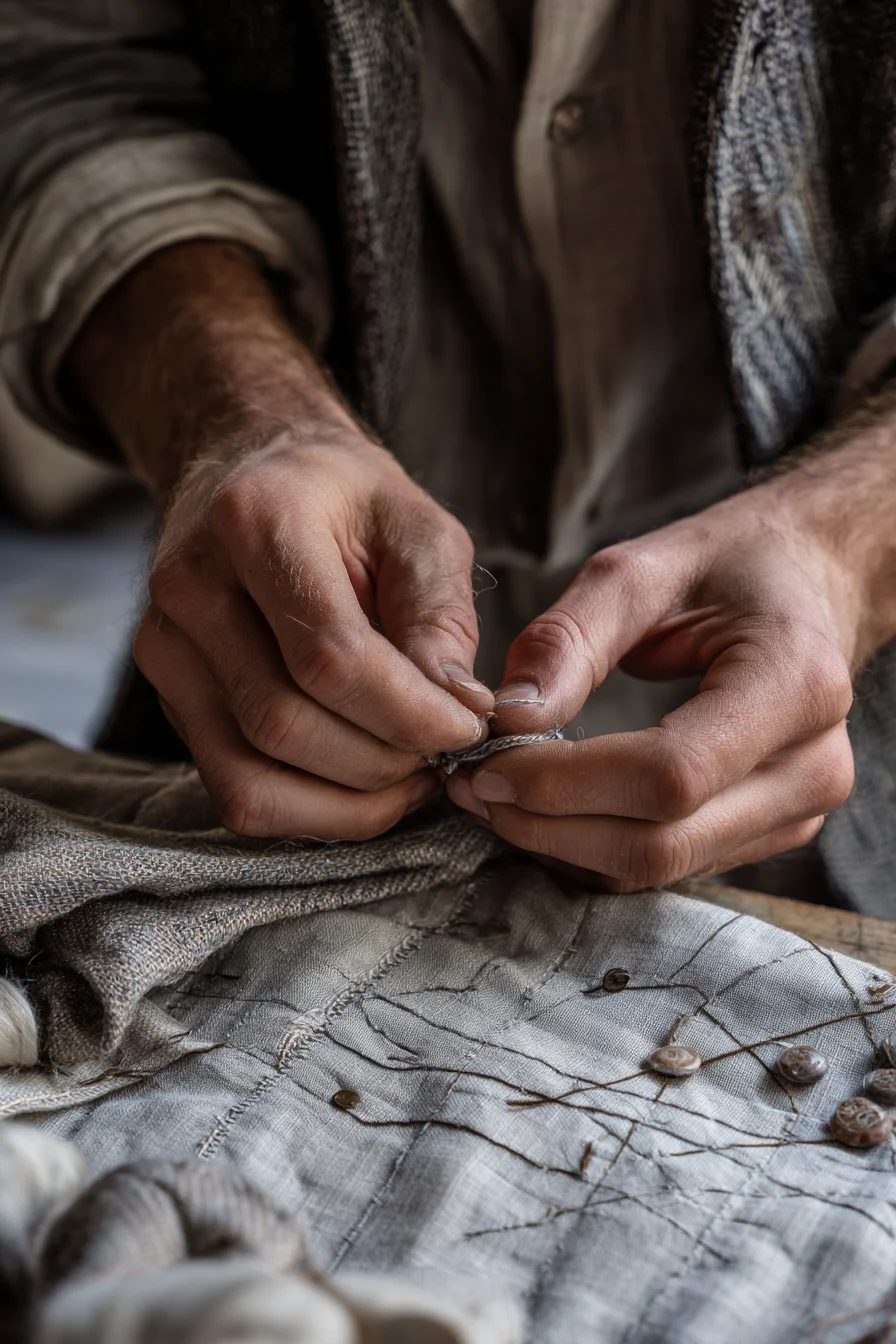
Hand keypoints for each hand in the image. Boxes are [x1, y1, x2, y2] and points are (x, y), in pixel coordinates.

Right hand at [68, 243, 491, 837]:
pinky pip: (234, 790)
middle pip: (284, 725)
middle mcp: (190, 587)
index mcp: (254, 522)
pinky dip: (310, 812)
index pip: (330, 658)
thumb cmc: (349, 502)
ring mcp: (166, 649)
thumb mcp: (420, 528)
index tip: (470, 726)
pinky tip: (365, 788)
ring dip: (348, 802)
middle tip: (446, 756)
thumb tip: (455, 710)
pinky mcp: (169, 697)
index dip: (410, 714)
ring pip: (250, 776)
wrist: (255, 475)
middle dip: (384, 762)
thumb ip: (441, 616)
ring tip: (411, 777)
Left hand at [448, 408, 895, 888]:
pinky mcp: (774, 832)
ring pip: (661, 868)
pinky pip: (670, 867)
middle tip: (468, 787)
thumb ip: (569, 640)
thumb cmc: (729, 565)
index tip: (486, 764)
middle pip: (662, 841)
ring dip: (563, 845)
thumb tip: (507, 719)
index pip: (670, 775)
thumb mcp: (642, 568)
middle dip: (550, 825)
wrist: (811, 581)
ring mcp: (800, 810)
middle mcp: (813, 765)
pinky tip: (547, 810)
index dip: (566, 784)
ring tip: (494, 796)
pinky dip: (595, 849)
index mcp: (794, 685)